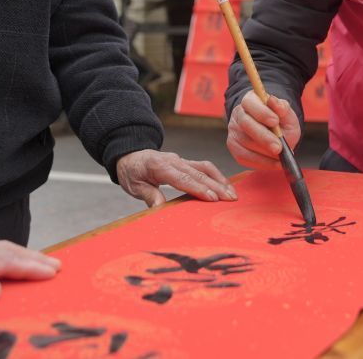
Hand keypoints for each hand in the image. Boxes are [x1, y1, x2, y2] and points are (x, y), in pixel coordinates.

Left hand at [116, 149, 236, 206]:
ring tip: (232, 193)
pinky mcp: (186, 162)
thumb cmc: (132, 172)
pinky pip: (204, 167)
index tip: (212, 198)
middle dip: (216, 186)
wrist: (130, 154)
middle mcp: (174, 161)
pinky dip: (216, 175)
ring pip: (205, 167)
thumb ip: (149, 195)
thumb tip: (160, 209)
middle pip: (198, 173)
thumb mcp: (134, 186)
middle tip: (230, 198)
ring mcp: (181, 160)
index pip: (183, 178)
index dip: (199, 188)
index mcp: (160, 166)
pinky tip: (225, 185)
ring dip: (220, 180)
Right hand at [226, 91, 300, 169]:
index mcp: (250, 100)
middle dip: (263, 137)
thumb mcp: (287, 115)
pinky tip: (275, 164)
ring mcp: (234, 131)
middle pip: (246, 124)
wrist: (277, 136)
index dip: (261, 112)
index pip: (250, 103)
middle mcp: (239, 115)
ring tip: (280, 157)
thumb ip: (283, 109)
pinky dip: (261, 162)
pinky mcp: (234, 147)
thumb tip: (276, 103)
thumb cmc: (281, 123)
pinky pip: (244, 157)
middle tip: (278, 147)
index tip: (275, 121)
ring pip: (245, 142)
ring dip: (264, 152)